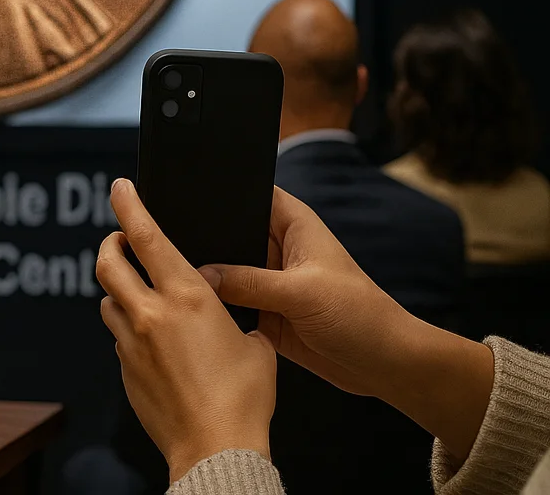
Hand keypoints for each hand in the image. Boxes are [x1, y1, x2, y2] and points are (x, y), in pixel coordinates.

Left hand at [95, 178, 276, 481]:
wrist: (218, 449)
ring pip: (109, 302)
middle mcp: (150, 313)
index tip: (119, 188)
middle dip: (110, 245)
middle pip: (108, 263)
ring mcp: (132, 343)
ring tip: (139, 296)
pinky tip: (154, 346)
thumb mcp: (255, 346)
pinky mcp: (125, 371)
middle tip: (119, 242)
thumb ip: (236, 319)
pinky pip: (120, 340)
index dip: (129, 205)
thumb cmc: (244, 398)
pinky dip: (130, 332)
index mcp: (187, 296)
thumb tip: (231, 320)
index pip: (146, 235)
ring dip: (119, 293)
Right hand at [204, 187, 493, 458]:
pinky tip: (194, 308)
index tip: (183, 197)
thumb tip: (199, 275)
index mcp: (291, 223)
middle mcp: (275, 248)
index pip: (247, 193)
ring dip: (208, 278)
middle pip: (227, 232)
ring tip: (181, 280)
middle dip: (204, 241)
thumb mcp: (301, 292)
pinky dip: (215, 307)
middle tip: (173, 249)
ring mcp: (267, 281)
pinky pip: (227, 303)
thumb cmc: (360, 315)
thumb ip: (248, 281)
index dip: (218, 192)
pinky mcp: (263, 311)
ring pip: (223, 271)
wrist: (384, 365)